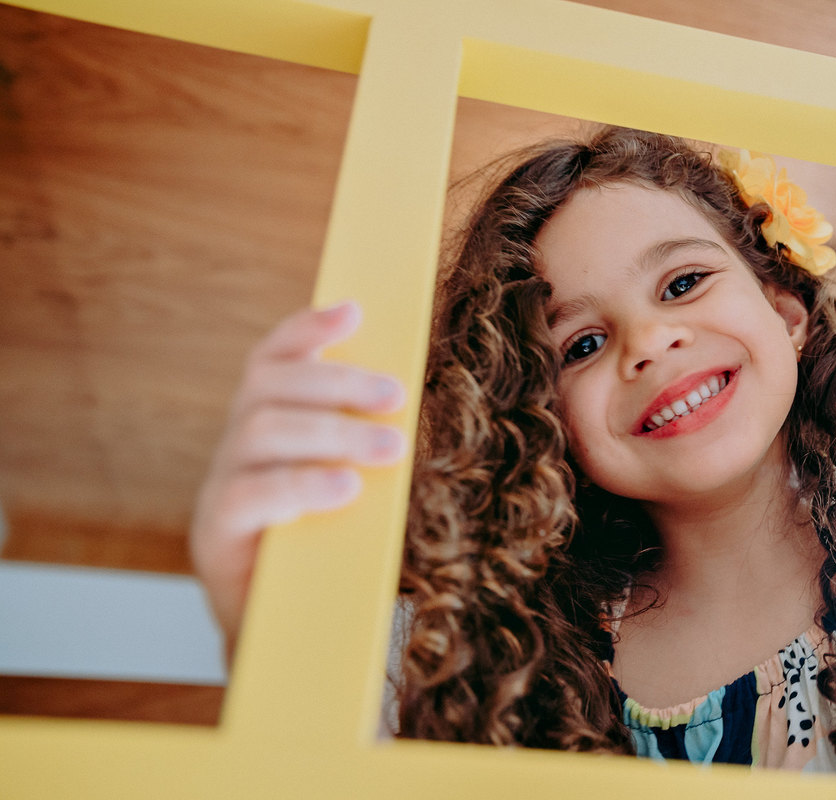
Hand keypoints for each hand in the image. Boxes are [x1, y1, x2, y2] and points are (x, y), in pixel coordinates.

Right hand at [189, 301, 406, 654]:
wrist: (287, 636)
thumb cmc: (328, 552)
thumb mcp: (352, 490)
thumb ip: (364, 447)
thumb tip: (415, 404)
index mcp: (265, 428)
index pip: (271, 361)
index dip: (305, 331)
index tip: (353, 311)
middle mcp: (235, 448)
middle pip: (270, 387)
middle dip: (337, 383)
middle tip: (397, 397)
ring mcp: (220, 489)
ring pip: (261, 430)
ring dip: (332, 432)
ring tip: (391, 450)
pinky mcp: (215, 536)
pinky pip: (249, 495)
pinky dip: (300, 485)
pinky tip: (344, 489)